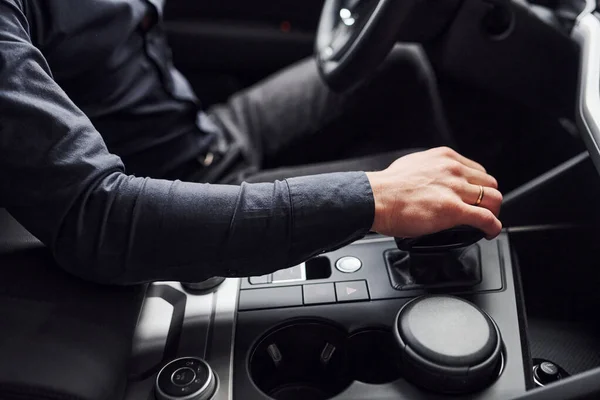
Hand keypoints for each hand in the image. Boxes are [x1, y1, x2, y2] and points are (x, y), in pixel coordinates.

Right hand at [365, 147, 502, 238]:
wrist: (376, 198)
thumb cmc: (386, 187)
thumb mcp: (413, 165)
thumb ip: (429, 171)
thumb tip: (430, 182)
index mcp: (444, 158)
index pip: (476, 171)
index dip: (479, 186)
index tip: (475, 196)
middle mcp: (453, 170)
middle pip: (489, 184)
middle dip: (488, 199)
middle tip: (482, 211)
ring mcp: (455, 189)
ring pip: (493, 199)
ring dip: (493, 213)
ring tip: (486, 223)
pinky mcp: (454, 210)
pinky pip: (486, 219)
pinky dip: (493, 227)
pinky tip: (489, 233)